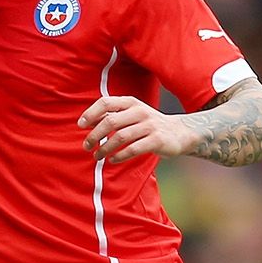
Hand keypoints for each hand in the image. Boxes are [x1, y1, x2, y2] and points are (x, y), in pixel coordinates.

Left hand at [78, 95, 197, 162]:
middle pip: (110, 121)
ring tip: (97, 156)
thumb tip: (87, 122)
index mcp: (131, 102)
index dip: (91, 113)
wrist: (180, 132)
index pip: (106, 102)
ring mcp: (149, 126)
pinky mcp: (157, 141)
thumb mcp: (132, 114)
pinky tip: (113, 160)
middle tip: (86, 146)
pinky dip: (120, 156)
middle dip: (95, 135)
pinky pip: (133, 149)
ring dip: (105, 148)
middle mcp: (140, 112)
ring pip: (120, 137)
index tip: (80, 125)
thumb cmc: (149, 124)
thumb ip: (113, 116)